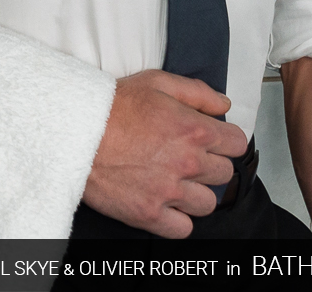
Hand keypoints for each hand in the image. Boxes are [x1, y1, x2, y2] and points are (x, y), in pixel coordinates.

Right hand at [82, 69, 248, 237]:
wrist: (75, 131)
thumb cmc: (111, 106)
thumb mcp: (156, 82)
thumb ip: (197, 92)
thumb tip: (224, 105)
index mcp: (194, 130)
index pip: (236, 144)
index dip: (224, 140)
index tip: (211, 141)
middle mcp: (188, 163)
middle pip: (224, 174)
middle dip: (209, 165)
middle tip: (186, 158)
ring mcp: (169, 191)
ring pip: (207, 204)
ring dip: (194, 193)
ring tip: (174, 181)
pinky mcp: (149, 213)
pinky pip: (183, 229)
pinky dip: (177, 219)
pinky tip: (165, 203)